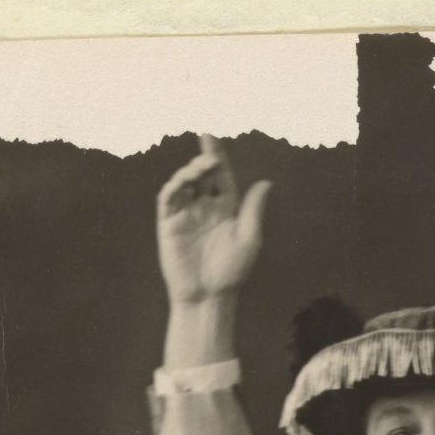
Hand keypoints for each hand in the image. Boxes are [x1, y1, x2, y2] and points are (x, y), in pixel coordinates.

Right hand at [156, 135, 271, 303]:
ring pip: (184, 182)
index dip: (217, 156)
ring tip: (202, 166)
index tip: (213, 139)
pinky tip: (182, 181)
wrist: (209, 296)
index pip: (220, 176)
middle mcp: (204, 207)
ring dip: (191, 171)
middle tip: (209, 146)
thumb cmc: (231, 271)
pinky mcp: (169, 224)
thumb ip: (254, 210)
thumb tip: (267, 183)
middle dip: (204, 158)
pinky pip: (168, 199)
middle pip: (201, 174)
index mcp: (225, 208)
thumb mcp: (249, 239)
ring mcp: (185, 214)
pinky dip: (173, 186)